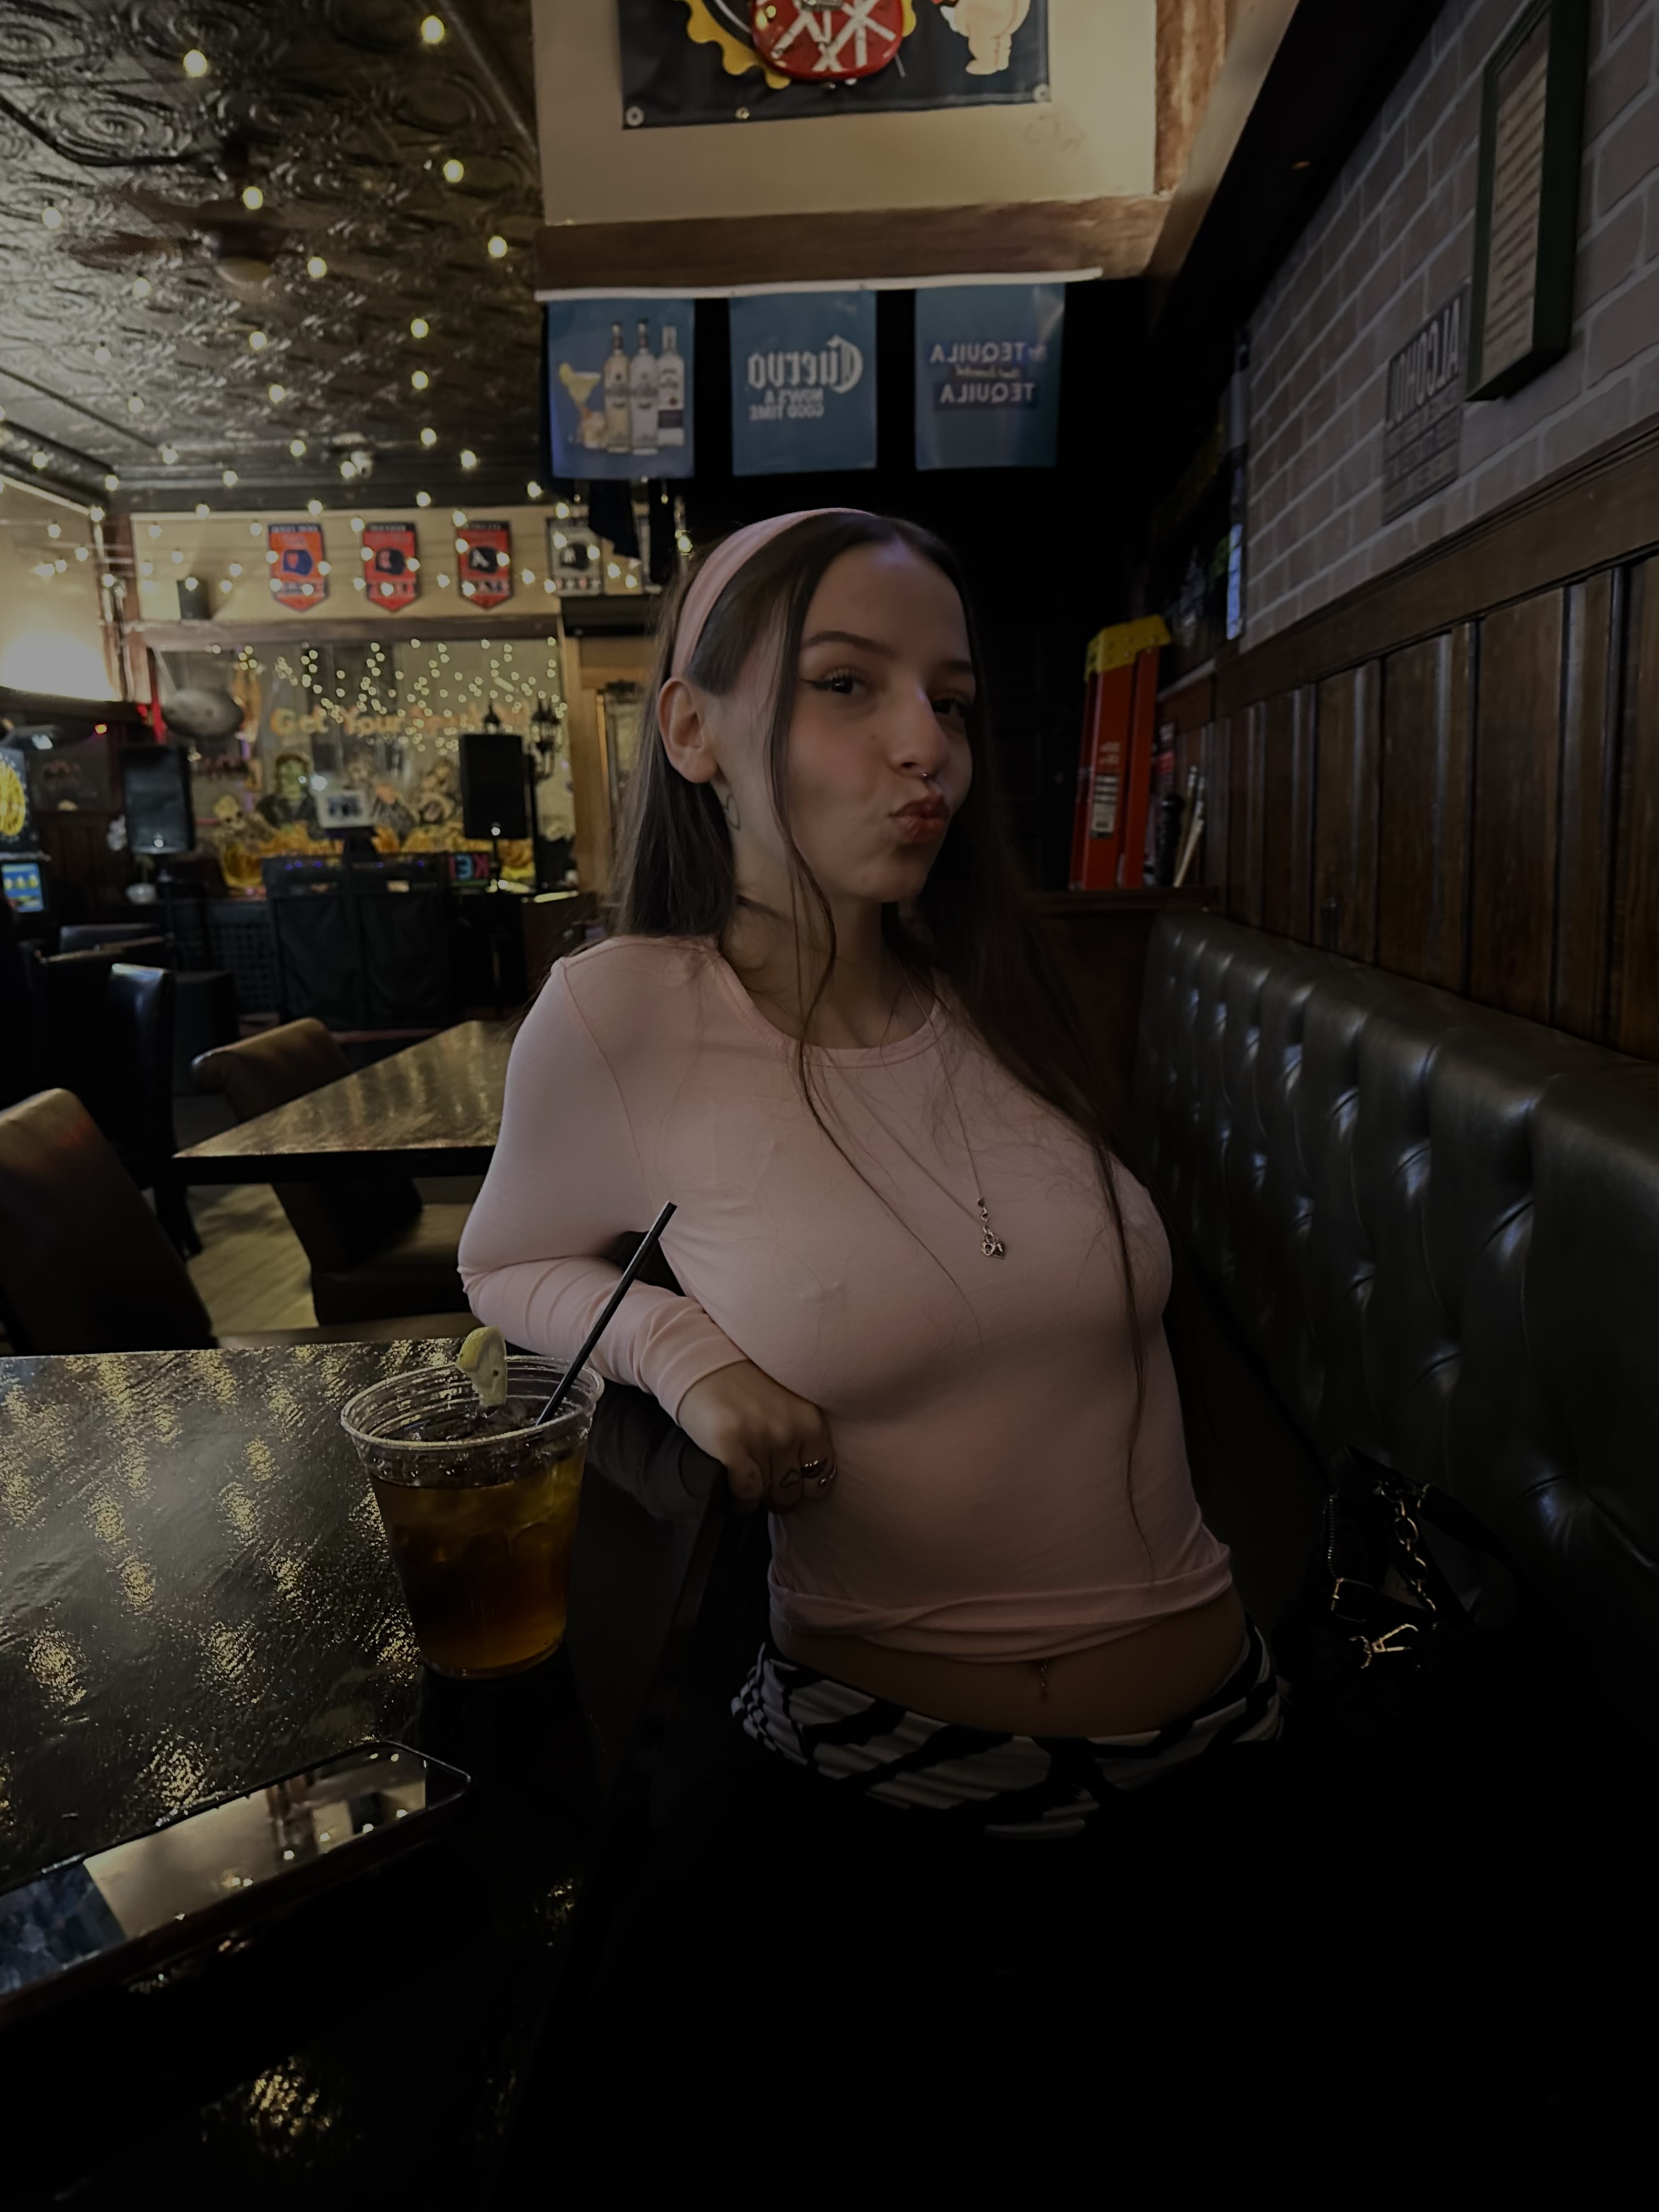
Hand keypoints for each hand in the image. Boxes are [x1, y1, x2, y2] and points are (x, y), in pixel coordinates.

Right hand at [675, 1362, 834, 1514]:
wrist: (702, 1361)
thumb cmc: (744, 1385)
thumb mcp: (787, 1403)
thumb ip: (798, 1434)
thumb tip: (802, 1480)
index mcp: (810, 1420)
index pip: (821, 1475)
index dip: (804, 1487)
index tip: (790, 1487)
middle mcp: (790, 1430)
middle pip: (793, 1490)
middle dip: (779, 1496)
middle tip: (765, 1491)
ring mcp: (761, 1438)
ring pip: (768, 1494)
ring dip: (757, 1497)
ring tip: (747, 1489)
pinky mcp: (731, 1445)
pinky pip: (746, 1492)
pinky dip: (741, 1500)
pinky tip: (734, 1494)